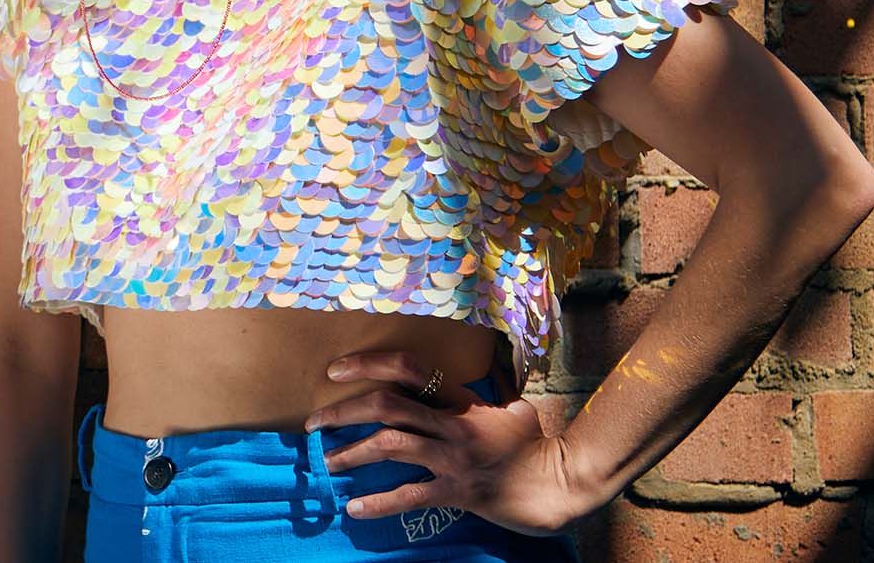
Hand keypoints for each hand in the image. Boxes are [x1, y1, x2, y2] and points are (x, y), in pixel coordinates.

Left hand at [305, 351, 591, 535]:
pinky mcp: (457, 491)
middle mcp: (451, 424)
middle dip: (342, 412)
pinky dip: (379, 503)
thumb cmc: (536, 445)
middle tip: (312, 424)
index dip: (368, 363)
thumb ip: (488, 393)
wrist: (561, 484)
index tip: (335, 369)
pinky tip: (355, 509)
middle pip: (386, 405)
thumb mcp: (513, 408)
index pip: (408, 367)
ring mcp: (453, 458)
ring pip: (391, 445)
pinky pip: (411, 496)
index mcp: (460, 400)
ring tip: (327, 464)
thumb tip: (481, 380)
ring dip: (351, 454)